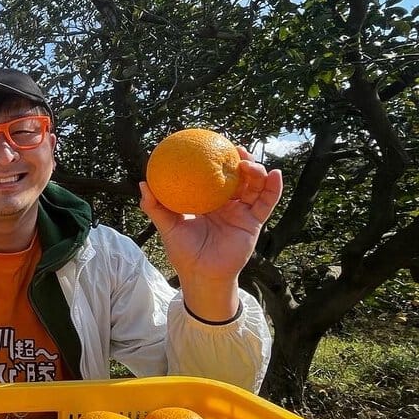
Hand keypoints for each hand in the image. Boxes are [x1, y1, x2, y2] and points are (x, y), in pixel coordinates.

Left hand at [140, 148, 282, 320]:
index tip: (215, 144)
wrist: (201, 274)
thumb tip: (143, 184)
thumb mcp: (168, 226)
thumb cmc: (183, 251)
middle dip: (241, 159)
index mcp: (208, 201)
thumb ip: (155, 206)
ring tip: (250, 163)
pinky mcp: (254, 222)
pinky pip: (267, 202)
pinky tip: (276, 175)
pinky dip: (274, 188)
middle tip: (236, 149)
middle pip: (238, 176)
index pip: (215, 176)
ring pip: (255, 185)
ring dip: (257, 170)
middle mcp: (226, 204)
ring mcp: (242, 212)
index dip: (218, 160)